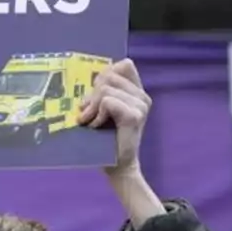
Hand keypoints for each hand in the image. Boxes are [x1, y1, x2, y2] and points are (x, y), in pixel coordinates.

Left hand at [78, 58, 149, 175]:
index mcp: (137, 92)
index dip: (106, 74)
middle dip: (93, 93)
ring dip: (92, 106)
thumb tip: (92, 79)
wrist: (117, 165)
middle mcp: (142, 97)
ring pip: (105, 89)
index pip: (124, 65)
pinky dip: (97, 114)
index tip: (96, 92)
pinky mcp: (134, 116)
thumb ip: (102, 91)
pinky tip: (97, 126)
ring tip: (91, 121)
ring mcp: (141, 106)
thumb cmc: (107, 138)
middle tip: (88, 112)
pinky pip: (107, 101)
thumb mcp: (103, 109)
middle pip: (110, 75)